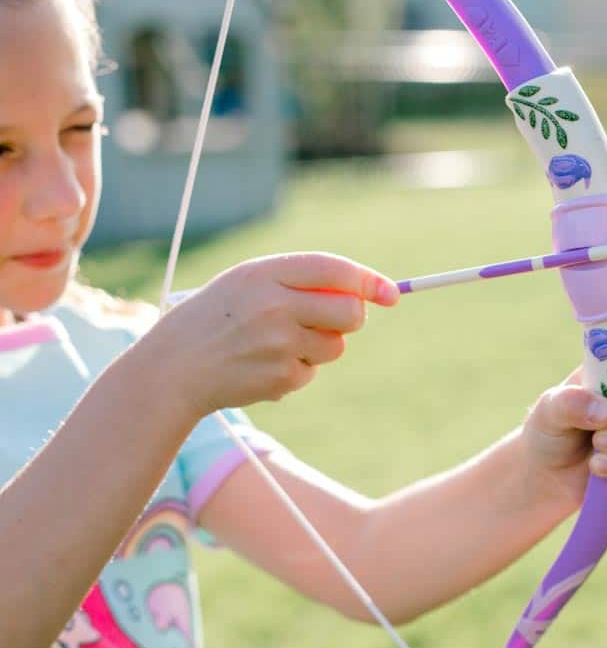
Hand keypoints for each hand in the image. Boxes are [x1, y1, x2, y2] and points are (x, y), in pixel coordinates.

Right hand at [147, 251, 398, 418]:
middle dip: (351, 317)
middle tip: (331, 321)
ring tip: (277, 343)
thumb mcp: (247, 283)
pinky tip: (262, 365)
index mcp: (264, 273)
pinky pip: (312, 371)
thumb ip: (299, 280)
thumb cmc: (217, 319)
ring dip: (320, 346)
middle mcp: (274, 305)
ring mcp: (278, 344)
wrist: (174, 367)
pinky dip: (297, 370)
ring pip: (336, 346)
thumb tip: (363, 293)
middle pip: (349, 312)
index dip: (368, 281)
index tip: (391, 292)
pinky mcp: (280, 377)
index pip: (334, 270)